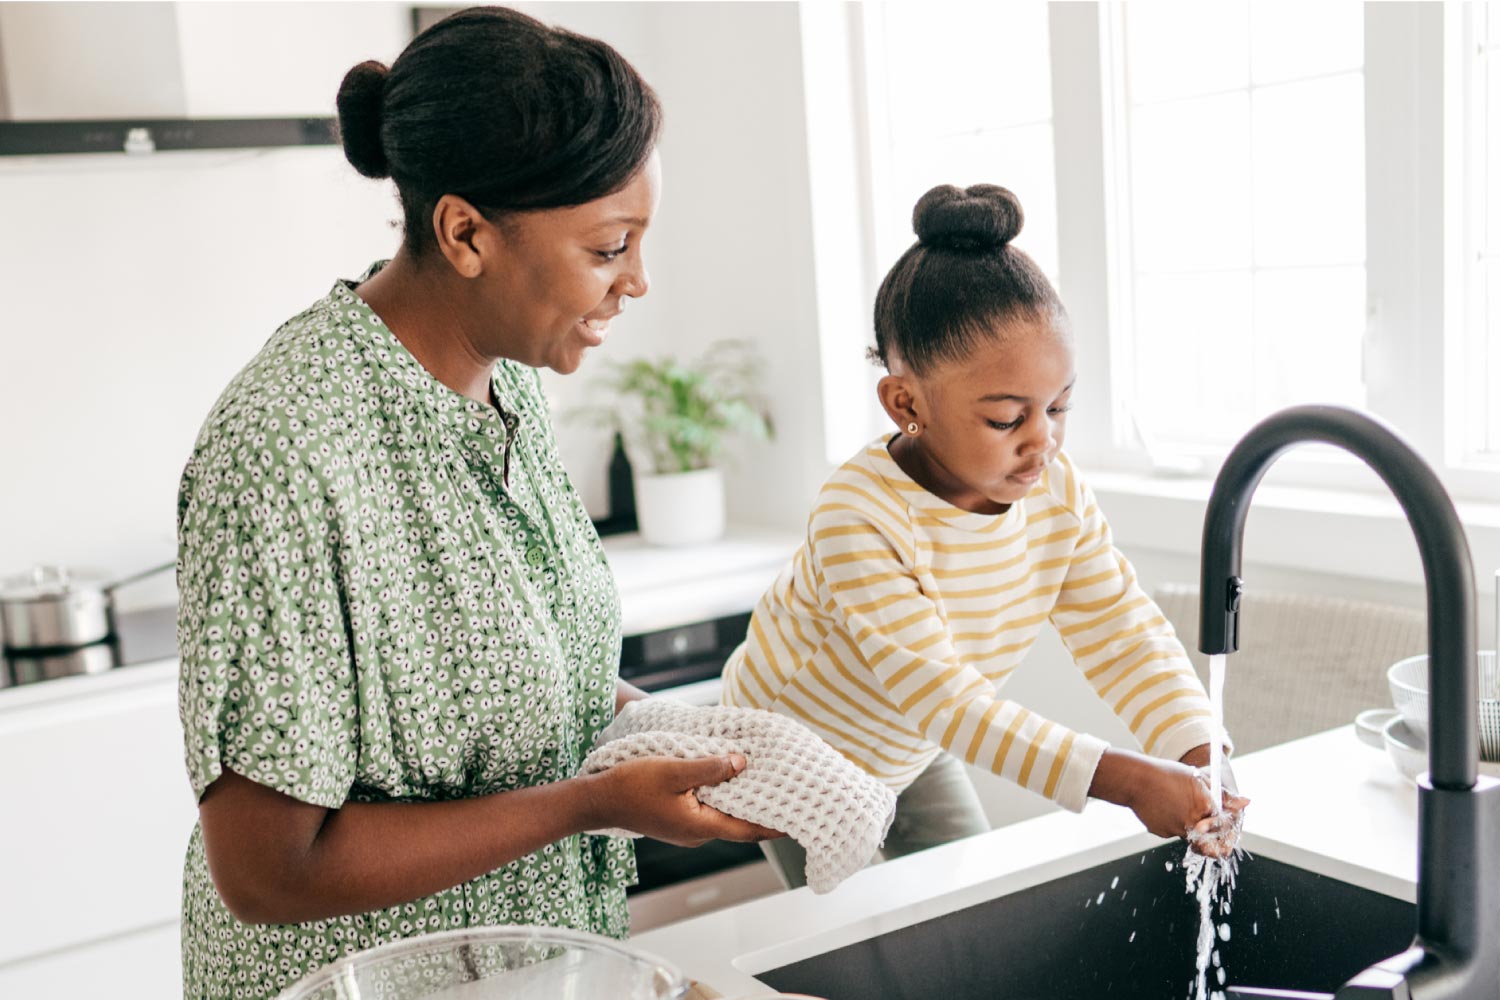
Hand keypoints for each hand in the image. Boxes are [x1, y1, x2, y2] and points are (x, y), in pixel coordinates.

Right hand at [582, 754, 784, 846]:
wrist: (598, 800)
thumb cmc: (632, 785)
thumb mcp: (674, 769)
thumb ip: (710, 768)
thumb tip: (741, 763)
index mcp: (700, 826)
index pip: (748, 830)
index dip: (775, 826)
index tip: (799, 820)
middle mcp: (697, 833)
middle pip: (739, 824)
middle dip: (764, 812)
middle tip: (789, 796)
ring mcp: (687, 828)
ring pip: (724, 816)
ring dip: (743, 802)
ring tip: (766, 784)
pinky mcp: (678, 820)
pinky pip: (709, 811)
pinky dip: (724, 798)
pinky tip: (730, 781)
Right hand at [1089, 748, 1249, 856]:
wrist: (1135, 779)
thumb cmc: (1166, 774)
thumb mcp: (1198, 779)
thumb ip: (1224, 796)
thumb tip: (1245, 803)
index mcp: (1204, 808)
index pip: (1225, 829)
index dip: (1228, 835)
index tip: (1228, 838)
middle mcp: (1191, 823)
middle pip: (1208, 839)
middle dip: (1210, 838)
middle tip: (1205, 829)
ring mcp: (1175, 830)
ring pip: (1190, 834)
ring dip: (1189, 825)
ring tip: (1176, 803)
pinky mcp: (1161, 833)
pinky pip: (1173, 831)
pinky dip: (1172, 822)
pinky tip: (1164, 807)